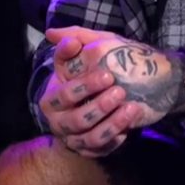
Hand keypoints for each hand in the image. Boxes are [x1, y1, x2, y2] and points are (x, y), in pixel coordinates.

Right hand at [38, 31, 136, 157]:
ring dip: (112, 124)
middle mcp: (59, 121)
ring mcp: (74, 139)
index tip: (108, 75)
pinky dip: (115, 141)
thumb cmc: (97, 68)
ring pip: (91, 138)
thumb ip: (73, 39)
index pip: (64, 95)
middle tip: (121, 92)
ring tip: (132, 109)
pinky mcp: (90, 151)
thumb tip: (53, 33)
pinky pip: (101, 150)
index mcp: (52, 98)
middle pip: (77, 120)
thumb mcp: (88, 49)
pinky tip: (128, 129)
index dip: (85, 86)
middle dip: (100, 106)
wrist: (115, 91)